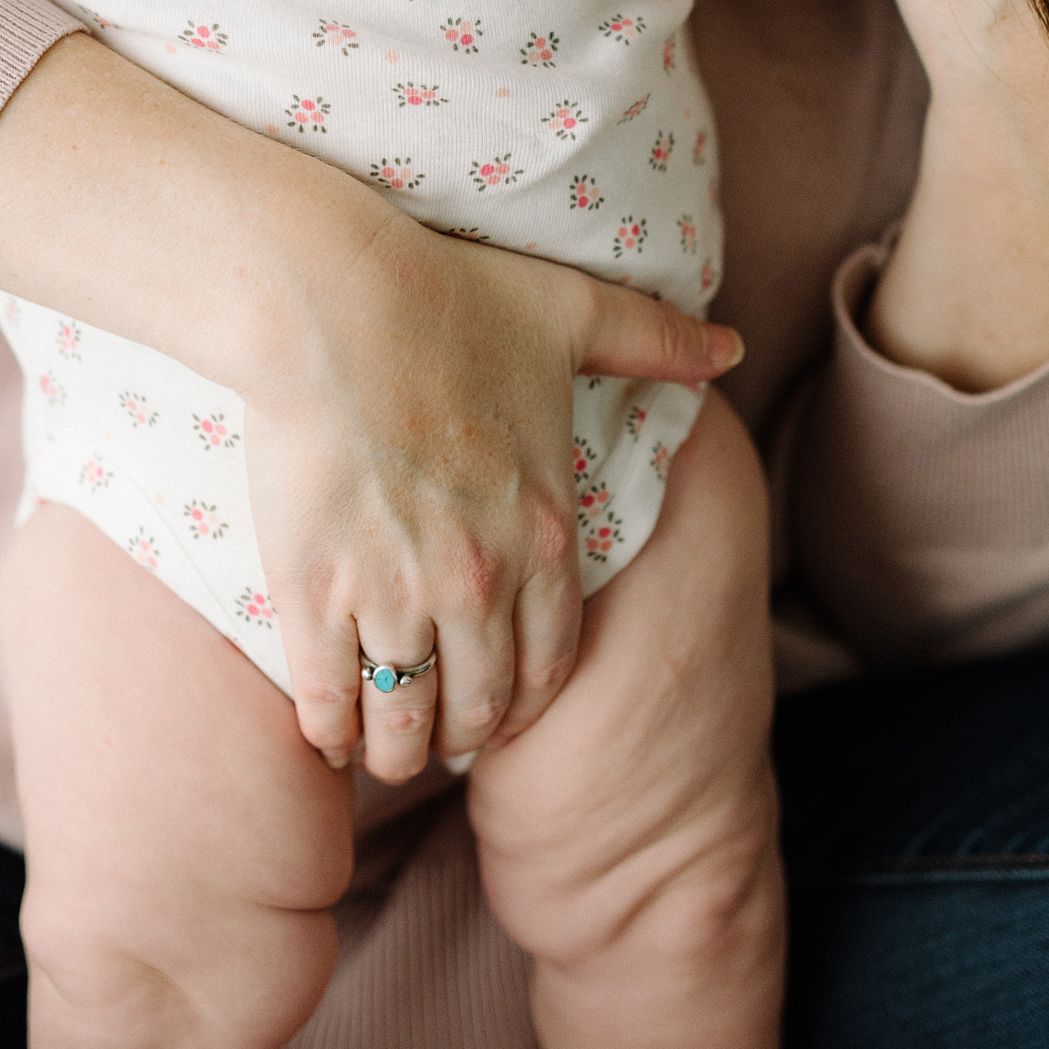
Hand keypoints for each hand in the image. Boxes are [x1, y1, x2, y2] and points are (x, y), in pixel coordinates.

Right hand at [241, 218, 742, 782]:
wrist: (331, 298)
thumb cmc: (449, 296)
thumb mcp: (573, 311)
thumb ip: (655, 342)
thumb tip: (731, 347)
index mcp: (545, 529)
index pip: (553, 659)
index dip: (531, 701)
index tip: (510, 712)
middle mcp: (480, 580)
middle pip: (480, 702)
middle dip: (464, 734)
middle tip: (443, 740)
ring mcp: (397, 592)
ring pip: (406, 713)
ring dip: (398, 746)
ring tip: (382, 752)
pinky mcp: (317, 590)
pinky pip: (330, 695)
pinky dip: (329, 730)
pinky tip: (326, 737)